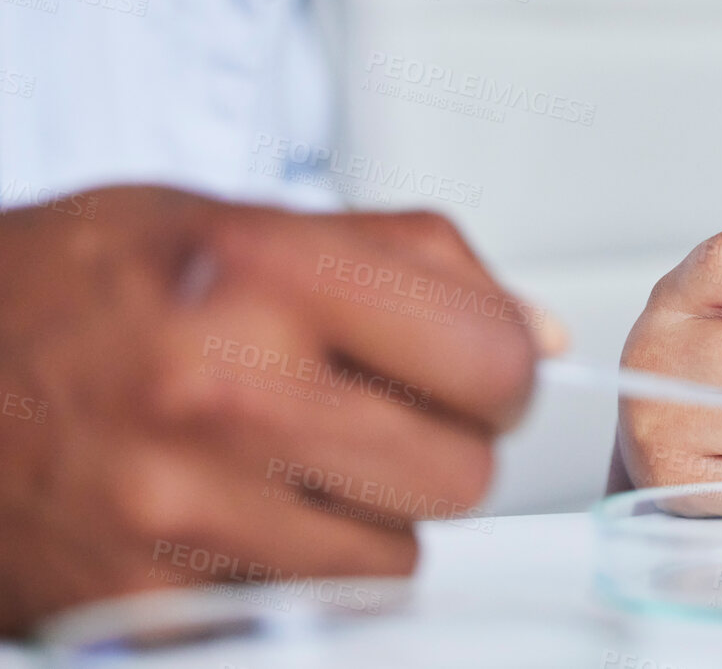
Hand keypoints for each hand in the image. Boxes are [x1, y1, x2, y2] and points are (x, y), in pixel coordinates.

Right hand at [0, 186, 545, 634]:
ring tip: (286, 458)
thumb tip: (541, 333)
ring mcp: (181, 505)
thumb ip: (411, 259)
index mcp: (262, 271)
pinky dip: (298, 569)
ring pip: (399, 554)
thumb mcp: (238, 220)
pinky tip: (234, 510)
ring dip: (369, 515)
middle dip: (441, 445)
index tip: (473, 371)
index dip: (499, 370)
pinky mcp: (145, 598)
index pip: (492, 358)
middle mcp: (225, 387)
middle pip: (463, 471)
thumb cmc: (76, 288)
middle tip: (376, 414)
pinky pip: (311, 604)